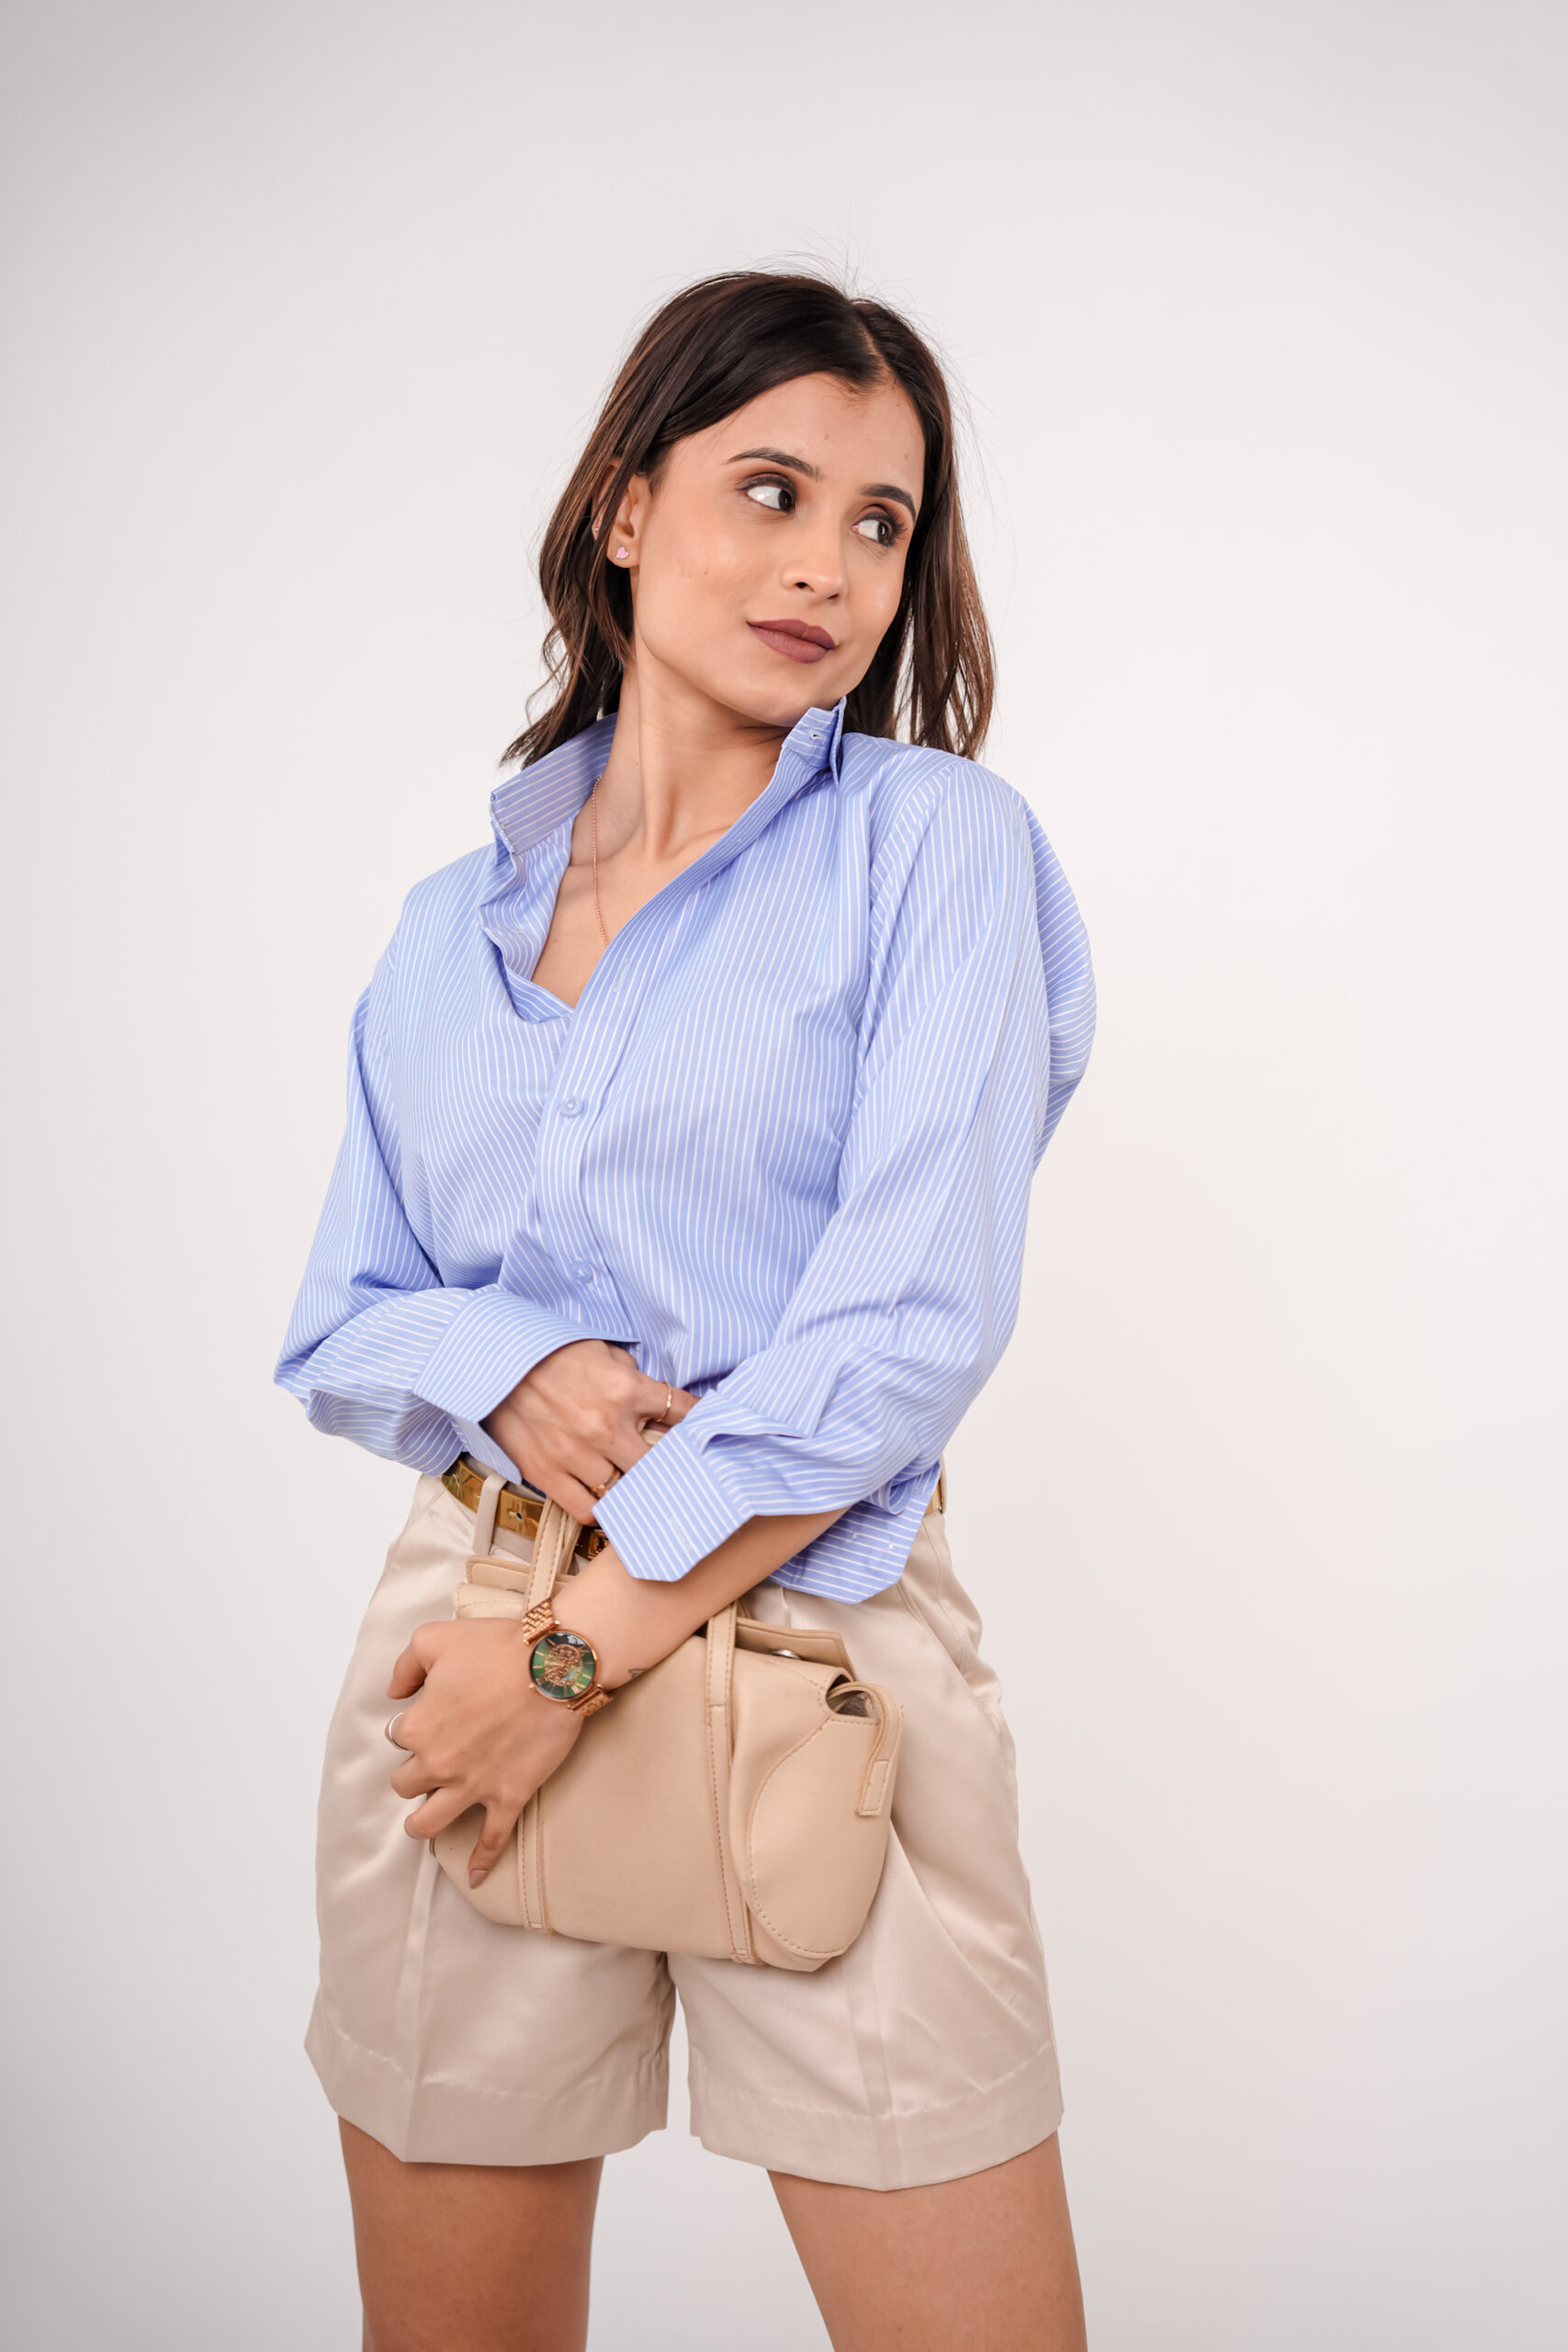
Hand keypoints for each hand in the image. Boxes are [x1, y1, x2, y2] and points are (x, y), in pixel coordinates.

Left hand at [385, 1618, 582, 1885]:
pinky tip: (476, 1877)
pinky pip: (490, 1840)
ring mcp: (472, 1785)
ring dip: (422, 1823)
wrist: (554, 1666)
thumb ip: (405, 1665)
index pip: (396, 1736)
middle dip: (413, 1773)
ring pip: (428, 1823)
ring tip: (424, 1820)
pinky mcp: (508, 1797)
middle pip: (405, 1784)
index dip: (412, 1725)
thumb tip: (394, 1692)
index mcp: (418, 1726)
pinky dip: (481, 1862)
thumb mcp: (435, 1637)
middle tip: (433, 1760)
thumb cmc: (498, 1648)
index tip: (430, 1715)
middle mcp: (437, 1762)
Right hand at [482, 1337, 694, 1521]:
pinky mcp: (548, 1473)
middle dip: (662, 1464)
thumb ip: (633, 1375)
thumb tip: (656, 1400)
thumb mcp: (602, 1351)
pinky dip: (599, 1509)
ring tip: (631, 1486)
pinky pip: (586, 1508)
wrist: (495, 1364)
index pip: (681, 1411)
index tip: (704, 1430)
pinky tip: (604, 1501)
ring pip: (623, 1490)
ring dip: (628, 1487)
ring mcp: (577, 1454)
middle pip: (656, 1464)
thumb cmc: (550, 1355)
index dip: (698, 1420)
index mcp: (626, 1390)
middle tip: (665, 1469)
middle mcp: (607, 1426)